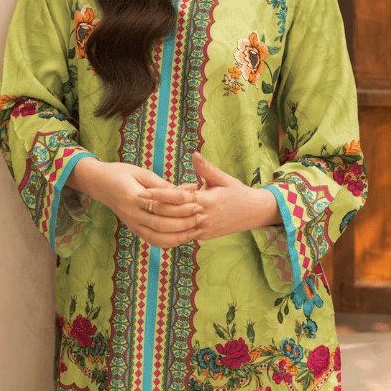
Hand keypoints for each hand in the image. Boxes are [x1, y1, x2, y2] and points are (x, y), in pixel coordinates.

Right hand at [67, 158, 202, 248]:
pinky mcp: (134, 229)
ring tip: (197, 229)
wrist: (99, 183)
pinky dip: (169, 242)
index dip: (181, 204)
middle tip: (202, 215)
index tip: (197, 200)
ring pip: (158, 238)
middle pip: (162, 224)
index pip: (161, 205)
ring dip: (180, 236)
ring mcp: (132, 224)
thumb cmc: (121, 173)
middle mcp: (132, 214)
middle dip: (185, 222)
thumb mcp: (141, 172)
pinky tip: (184, 237)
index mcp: (133, 197)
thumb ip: (163, 184)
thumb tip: (188, 189)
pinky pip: (153, 240)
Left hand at [150, 152, 281, 240]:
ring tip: (142, 212)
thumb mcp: (224, 178)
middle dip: (154, 207)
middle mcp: (204, 216)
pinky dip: (171, 230)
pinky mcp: (204, 236)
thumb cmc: (239, 192)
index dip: (160, 194)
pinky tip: (157, 225)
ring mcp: (204, 229)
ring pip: (177, 226)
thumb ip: (207, 169)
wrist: (254, 213)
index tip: (145, 190)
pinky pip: (184, 234)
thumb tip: (193, 154)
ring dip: (159, 220)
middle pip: (173, 213)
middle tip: (136, 200)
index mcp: (208, 200)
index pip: (178, 197)